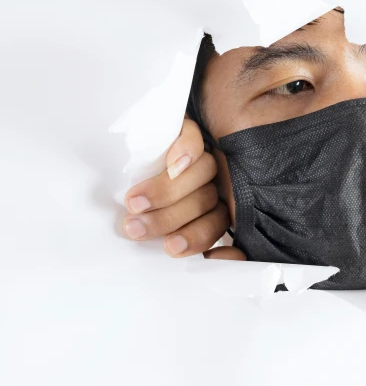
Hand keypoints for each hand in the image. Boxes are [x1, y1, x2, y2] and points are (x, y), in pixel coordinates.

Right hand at [121, 117, 244, 259]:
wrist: (125, 144)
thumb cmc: (136, 193)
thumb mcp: (149, 222)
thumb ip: (173, 240)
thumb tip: (208, 262)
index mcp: (208, 208)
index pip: (214, 225)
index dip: (197, 238)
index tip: (170, 248)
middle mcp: (212, 182)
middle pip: (205, 201)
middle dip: (168, 218)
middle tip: (135, 226)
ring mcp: (202, 153)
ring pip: (203, 172)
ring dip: (168, 191)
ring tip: (135, 202)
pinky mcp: (187, 128)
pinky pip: (195, 138)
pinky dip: (186, 152)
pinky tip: (172, 164)